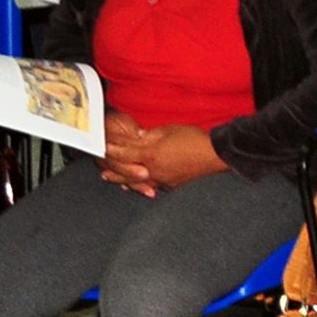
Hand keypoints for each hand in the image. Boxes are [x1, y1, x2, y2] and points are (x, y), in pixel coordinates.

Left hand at [101, 115, 226, 194]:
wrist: (215, 155)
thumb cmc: (194, 140)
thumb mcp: (169, 130)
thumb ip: (150, 135)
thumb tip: (136, 136)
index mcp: (151, 154)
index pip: (125, 152)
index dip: (112, 149)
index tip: (102, 146)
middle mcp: (153, 170)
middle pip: (126, 170)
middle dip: (113, 168)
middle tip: (101, 169)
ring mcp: (162, 180)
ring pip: (137, 181)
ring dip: (122, 179)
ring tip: (112, 179)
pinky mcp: (172, 185)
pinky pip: (151, 186)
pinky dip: (140, 185)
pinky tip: (138, 185)